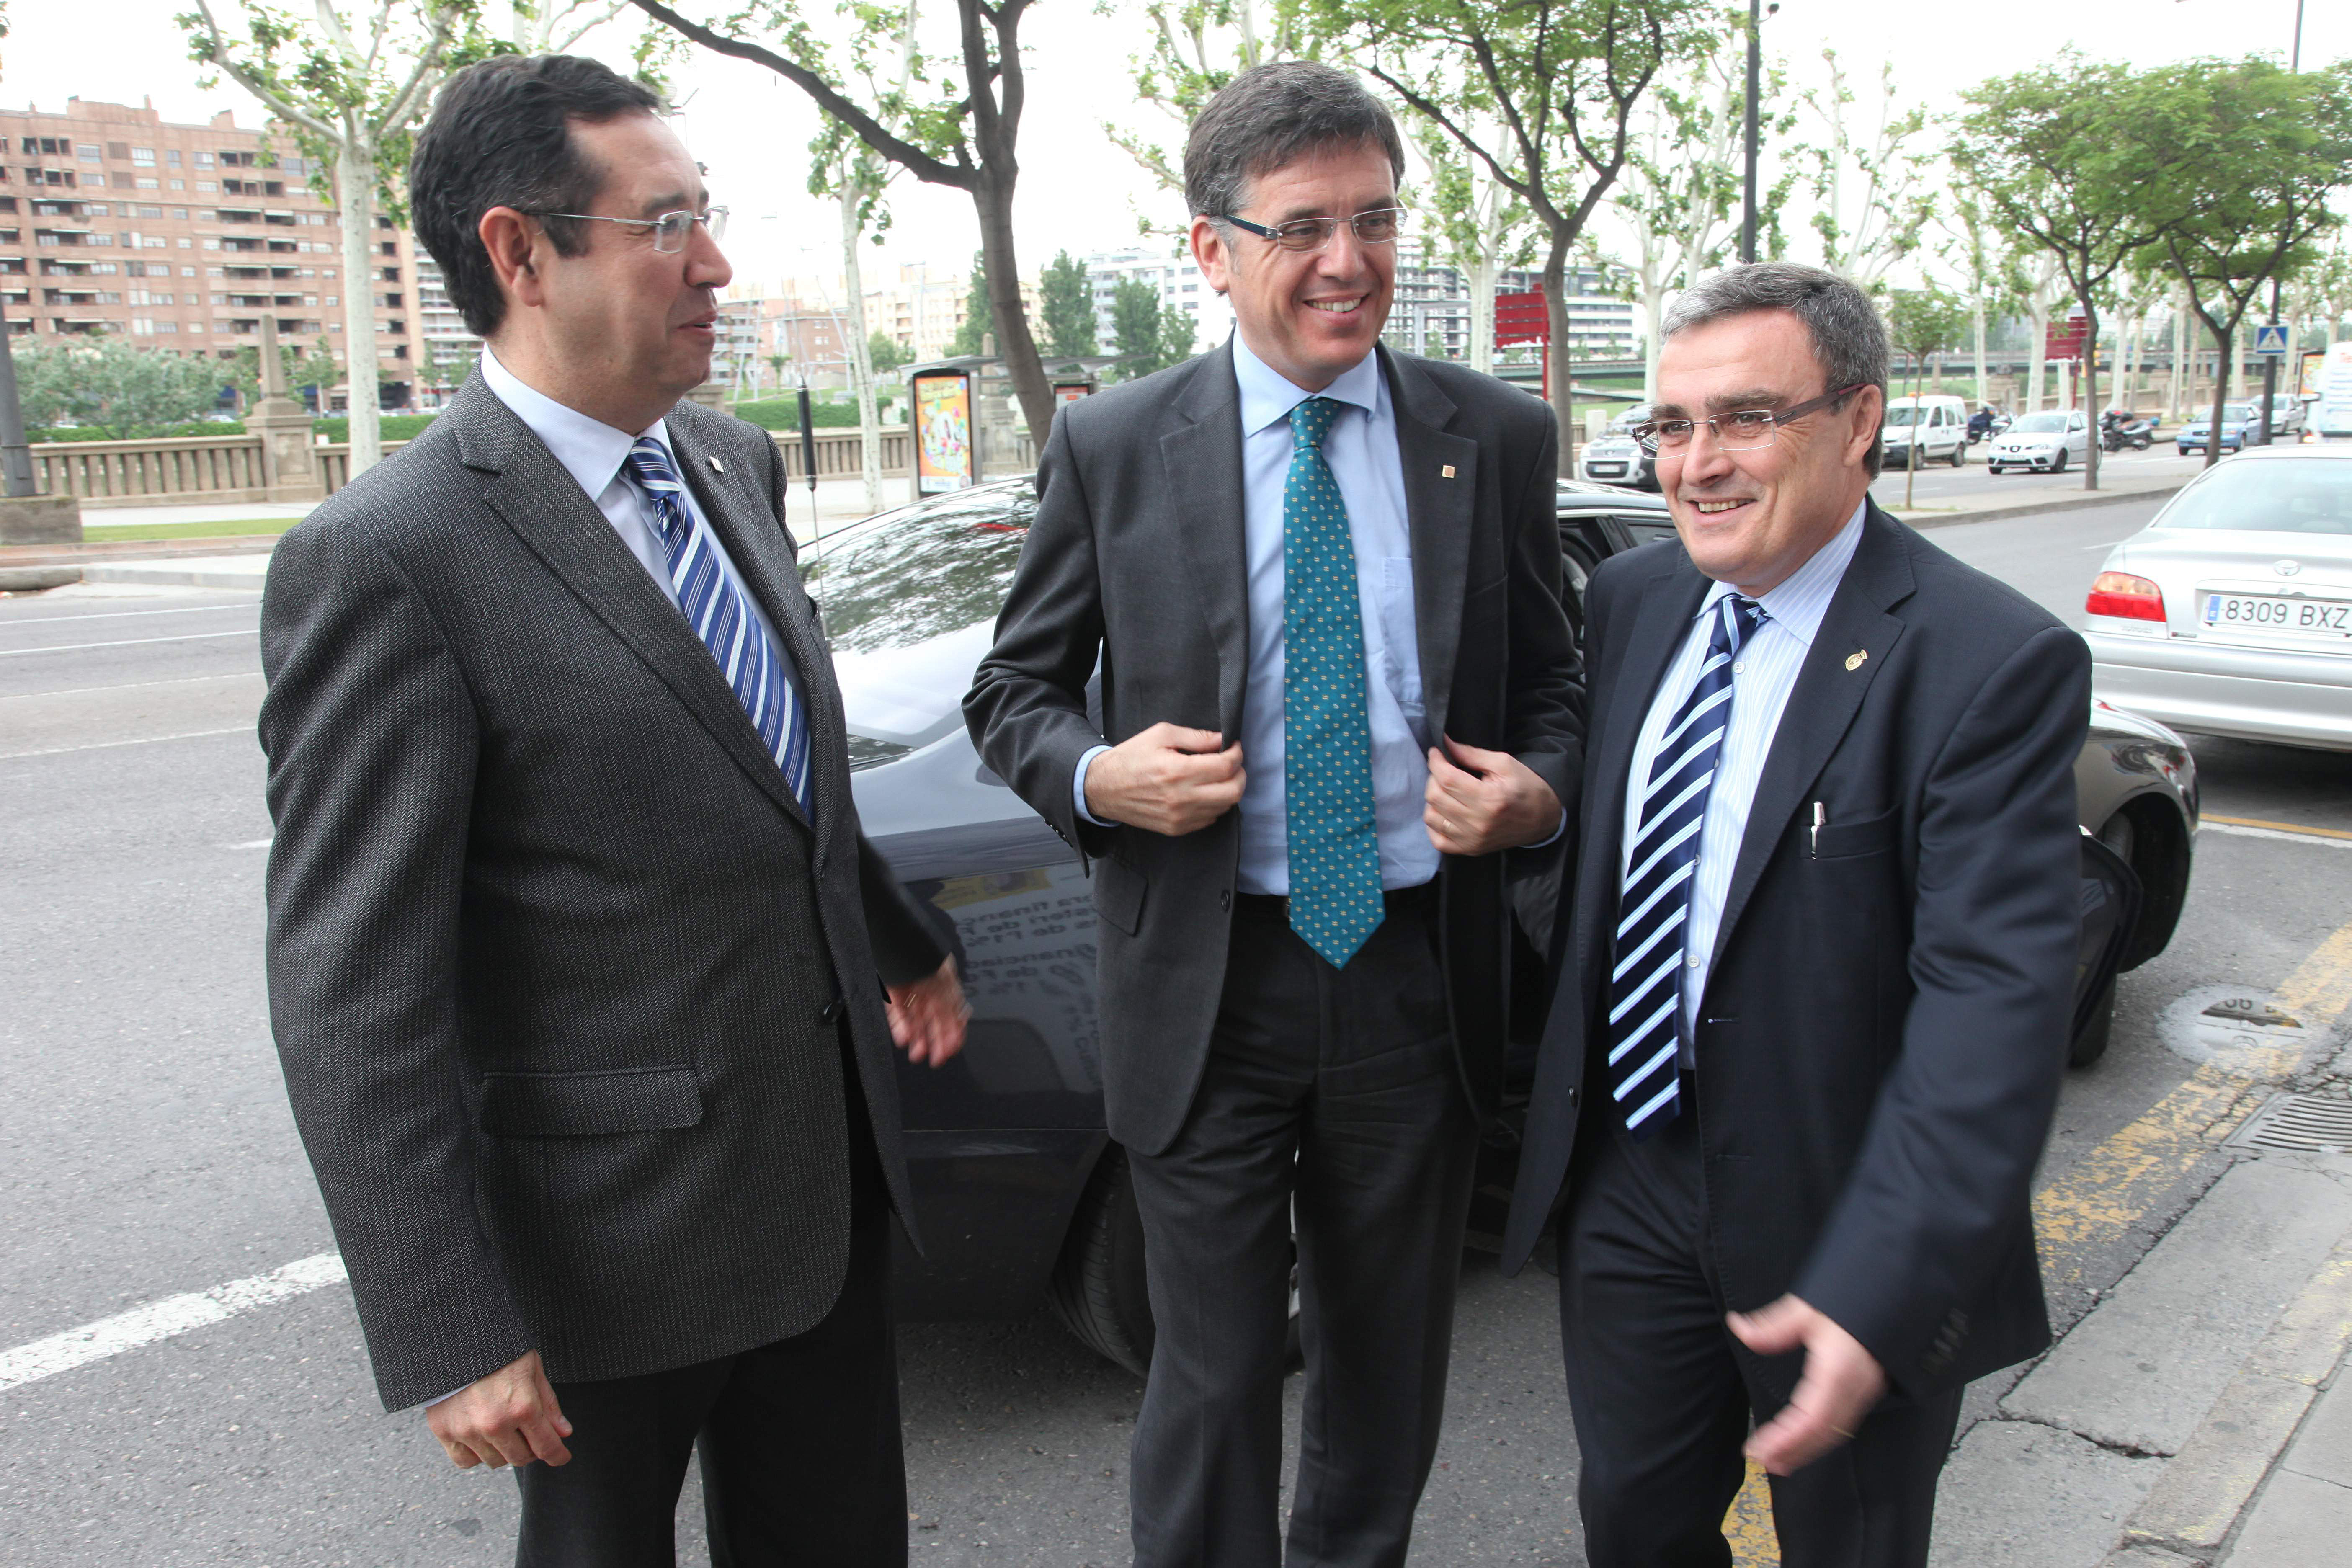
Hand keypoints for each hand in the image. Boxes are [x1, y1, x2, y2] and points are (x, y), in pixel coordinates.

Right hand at [425, 1349, 571, 1470]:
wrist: (455, 1338)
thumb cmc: (498, 1350)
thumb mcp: (532, 1370)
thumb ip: (548, 1405)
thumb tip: (563, 1433)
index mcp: (522, 1407)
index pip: (546, 1446)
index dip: (558, 1455)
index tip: (561, 1457)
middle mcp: (495, 1424)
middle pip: (521, 1458)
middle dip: (532, 1451)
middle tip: (531, 1436)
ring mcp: (468, 1430)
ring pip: (495, 1461)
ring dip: (506, 1452)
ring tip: (506, 1431)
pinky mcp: (445, 1432)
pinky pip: (466, 1461)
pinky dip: (477, 1455)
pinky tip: (483, 1439)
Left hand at [888, 956, 969, 1066]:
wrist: (903, 942)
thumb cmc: (928, 956)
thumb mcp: (946, 984)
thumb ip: (950, 1008)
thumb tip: (958, 1028)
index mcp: (947, 988)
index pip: (952, 1016)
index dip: (953, 1034)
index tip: (952, 1050)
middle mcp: (930, 992)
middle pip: (934, 1022)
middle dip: (936, 1041)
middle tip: (936, 1059)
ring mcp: (912, 994)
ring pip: (916, 1022)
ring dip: (918, 1039)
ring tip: (917, 1054)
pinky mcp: (894, 994)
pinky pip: (898, 1015)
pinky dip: (901, 1028)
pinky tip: (904, 1039)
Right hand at [1083, 723, 1244, 836]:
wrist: (1103, 788)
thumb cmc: (1130, 758)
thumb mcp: (1160, 735)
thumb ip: (1195, 737)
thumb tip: (1222, 740)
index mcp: (1177, 771)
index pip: (1226, 766)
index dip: (1237, 754)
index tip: (1234, 747)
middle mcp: (1181, 798)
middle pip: (1233, 791)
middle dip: (1240, 774)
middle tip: (1232, 763)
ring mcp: (1179, 817)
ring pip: (1225, 807)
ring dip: (1228, 790)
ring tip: (1217, 776)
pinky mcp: (1176, 829)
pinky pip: (1209, 819)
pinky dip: (1214, 805)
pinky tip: (1203, 792)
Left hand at [1423, 738, 1563, 855]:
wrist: (1543, 818)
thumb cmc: (1525, 787)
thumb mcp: (1504, 763)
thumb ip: (1473, 754)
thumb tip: (1446, 745)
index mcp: (1489, 798)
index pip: (1447, 778)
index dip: (1436, 761)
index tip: (1436, 753)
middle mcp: (1478, 822)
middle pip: (1435, 796)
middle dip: (1434, 777)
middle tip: (1444, 770)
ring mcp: (1472, 839)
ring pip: (1431, 817)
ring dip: (1433, 799)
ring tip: (1445, 790)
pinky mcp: (1470, 849)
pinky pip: (1437, 840)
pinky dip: (1435, 824)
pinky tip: (1444, 811)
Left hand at [1727, 1295, 1886, 1474]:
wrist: (1895, 1297)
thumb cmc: (1852, 1302)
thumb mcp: (1808, 1309)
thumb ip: (1772, 1326)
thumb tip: (1738, 1327)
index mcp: (1838, 1371)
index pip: (1809, 1419)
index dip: (1784, 1440)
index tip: (1758, 1448)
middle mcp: (1855, 1389)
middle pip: (1822, 1433)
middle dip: (1791, 1451)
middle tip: (1760, 1459)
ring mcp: (1864, 1393)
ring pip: (1834, 1432)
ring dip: (1806, 1450)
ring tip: (1777, 1460)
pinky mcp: (1866, 1391)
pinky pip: (1843, 1424)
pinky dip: (1821, 1439)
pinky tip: (1804, 1442)